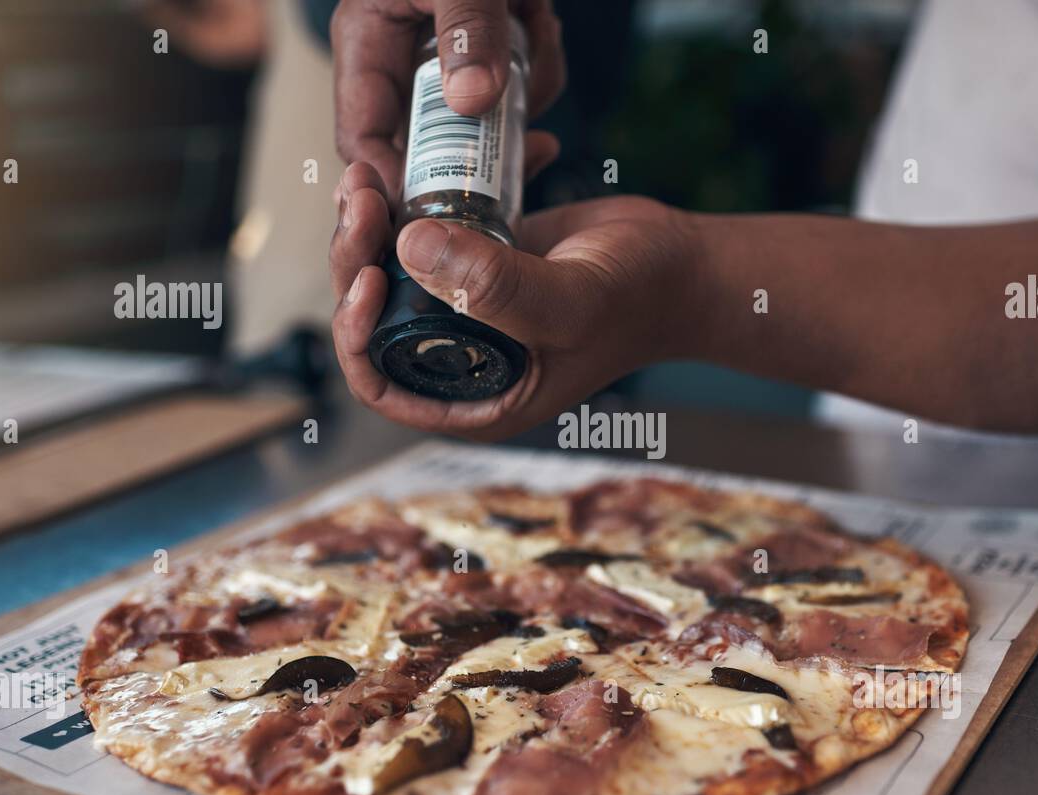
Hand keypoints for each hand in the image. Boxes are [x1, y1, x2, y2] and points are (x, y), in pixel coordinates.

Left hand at [330, 162, 700, 440]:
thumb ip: (495, 288)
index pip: (382, 382)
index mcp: (474, 395)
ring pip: (389, 267)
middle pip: (374, 313)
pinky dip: (418, 192)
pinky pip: (425, 230)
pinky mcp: (477, 258)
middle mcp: (460, 354)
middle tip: (361, 195)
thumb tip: (408, 245)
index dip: (356, 334)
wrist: (681, 265)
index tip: (370, 276)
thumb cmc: (637, 300)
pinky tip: (434, 155)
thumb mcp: (569, 303)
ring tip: (369, 174)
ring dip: (372, 219)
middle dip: (356, 255)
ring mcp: (465, 304)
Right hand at [331, 0, 565, 200]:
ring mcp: (447, 62)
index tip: (443, 213)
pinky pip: (517, 88)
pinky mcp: (487, 56)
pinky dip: (541, 61)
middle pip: (432, 147)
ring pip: (486, 120)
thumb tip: (473, 104)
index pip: (364, 144)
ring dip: (524, 86)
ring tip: (532, 24)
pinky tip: (539, 16)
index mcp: (367, 44)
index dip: (395, 187)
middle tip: (531, 141)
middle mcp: (402, 62)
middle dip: (486, 141)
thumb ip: (466, 27)